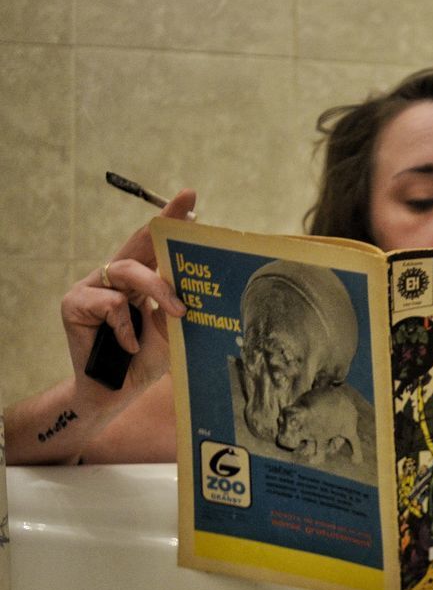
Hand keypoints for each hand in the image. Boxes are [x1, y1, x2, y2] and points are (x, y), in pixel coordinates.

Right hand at [63, 189, 195, 394]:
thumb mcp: (173, 331)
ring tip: (178, 313)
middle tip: (189, 209)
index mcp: (140, 280)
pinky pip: (110, 304)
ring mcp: (92, 288)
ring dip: (158, 290)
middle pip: (139, 243)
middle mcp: (115, 278)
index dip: (170, 221)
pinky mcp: (74, 303)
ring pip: (128, 270)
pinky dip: (126, 326)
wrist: (117, 392)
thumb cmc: (146, 359)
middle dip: (164, 224)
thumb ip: (179, 305)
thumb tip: (200, 282)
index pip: (156, 246)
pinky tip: (131, 345)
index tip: (190, 197)